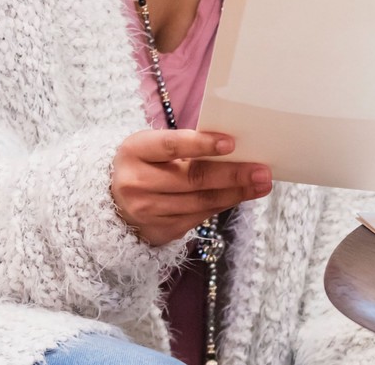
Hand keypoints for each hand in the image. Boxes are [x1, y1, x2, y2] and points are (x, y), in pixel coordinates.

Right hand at [110, 129, 271, 246]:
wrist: (112, 201)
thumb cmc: (146, 163)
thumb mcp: (153, 146)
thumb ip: (185, 145)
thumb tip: (236, 148)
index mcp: (134, 151)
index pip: (171, 146)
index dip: (201, 145)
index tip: (231, 143)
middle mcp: (136, 183)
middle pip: (192, 179)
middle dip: (232, 175)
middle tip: (262, 170)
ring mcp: (146, 211)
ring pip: (200, 202)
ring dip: (236, 193)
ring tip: (262, 184)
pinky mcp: (158, 231)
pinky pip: (198, 217)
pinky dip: (223, 205)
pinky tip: (240, 195)